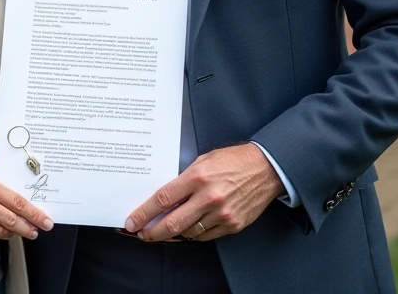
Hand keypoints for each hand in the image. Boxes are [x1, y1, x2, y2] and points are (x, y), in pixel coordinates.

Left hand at [125, 144, 283, 241]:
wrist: (265, 169)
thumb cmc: (232, 161)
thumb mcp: (203, 161)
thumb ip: (184, 179)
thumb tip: (165, 197)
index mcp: (198, 177)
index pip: (163, 199)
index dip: (144, 213)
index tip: (132, 221)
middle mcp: (209, 197)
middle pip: (172, 223)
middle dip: (152, 232)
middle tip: (142, 235)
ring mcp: (222, 214)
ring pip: (188, 232)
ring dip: (173, 234)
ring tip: (163, 231)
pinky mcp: (233, 225)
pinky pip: (206, 236)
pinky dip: (193, 234)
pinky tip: (187, 229)